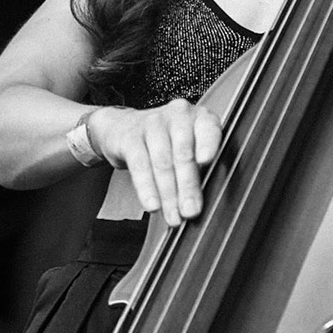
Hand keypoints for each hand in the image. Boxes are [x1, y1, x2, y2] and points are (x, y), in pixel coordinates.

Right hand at [87, 98, 221, 225]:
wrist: (123, 128)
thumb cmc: (166, 143)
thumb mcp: (188, 149)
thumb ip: (200, 170)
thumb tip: (201, 202)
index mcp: (200, 118)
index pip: (209, 129)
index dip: (208, 144)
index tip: (207, 162)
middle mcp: (178, 116)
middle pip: (183, 152)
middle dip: (187, 186)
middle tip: (190, 211)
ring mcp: (153, 123)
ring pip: (162, 162)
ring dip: (168, 194)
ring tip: (173, 216)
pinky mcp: (131, 136)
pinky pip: (140, 165)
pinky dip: (146, 188)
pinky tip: (152, 204)